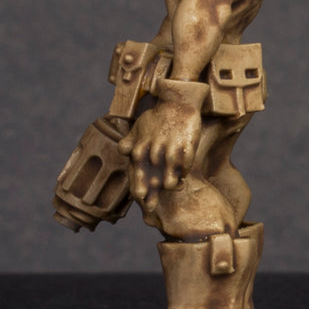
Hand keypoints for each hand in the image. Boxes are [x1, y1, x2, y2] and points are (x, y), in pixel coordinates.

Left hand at [118, 81, 207, 212]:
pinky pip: (186, 164)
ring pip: (170, 174)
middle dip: (151, 193)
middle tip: (151, 206)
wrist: (178, 101)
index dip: (137, 188)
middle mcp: (154, 150)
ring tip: (171, 187)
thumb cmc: (156, 117)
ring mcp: (171, 148)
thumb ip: (129, 141)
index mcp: (140, 148)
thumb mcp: (139, 127)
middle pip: (152, 178)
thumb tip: (122, 151)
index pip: (136, 173)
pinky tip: (183, 175)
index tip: (139, 200)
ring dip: (170, 183)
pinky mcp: (187, 144)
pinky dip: (184, 171)